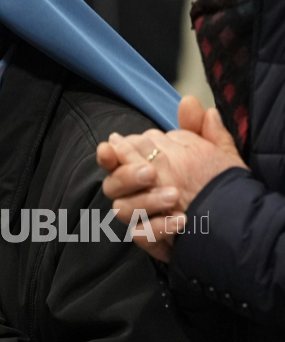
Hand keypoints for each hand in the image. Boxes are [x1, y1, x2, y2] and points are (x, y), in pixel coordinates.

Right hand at [97, 96, 246, 261]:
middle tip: (151, 172)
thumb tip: (189, 101)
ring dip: (146, 201)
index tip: (112, 146)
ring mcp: (139, 217)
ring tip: (174, 196)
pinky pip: (142, 235)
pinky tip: (180, 220)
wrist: (232, 224)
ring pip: (122, 209)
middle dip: (127, 176)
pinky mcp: (149, 239)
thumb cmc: (213, 184)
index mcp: (141, 168)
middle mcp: (133, 193)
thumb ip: (198, 128)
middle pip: (112, 184)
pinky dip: (159, 227)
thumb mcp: (212, 152)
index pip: (113, 158)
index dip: (108, 153)